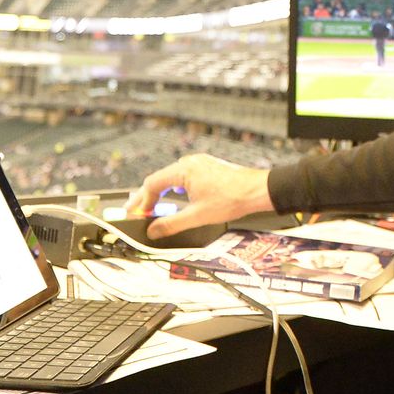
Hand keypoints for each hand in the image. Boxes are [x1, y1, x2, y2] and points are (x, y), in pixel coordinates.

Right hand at [126, 154, 273, 239]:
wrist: (257, 190)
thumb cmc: (233, 199)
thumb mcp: (197, 216)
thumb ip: (171, 224)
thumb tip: (153, 230)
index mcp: (184, 170)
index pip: (152, 184)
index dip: (142, 202)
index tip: (137, 215)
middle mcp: (189, 162)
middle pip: (159, 179)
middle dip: (147, 197)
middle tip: (136, 211)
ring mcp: (199, 163)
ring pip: (171, 178)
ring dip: (161, 193)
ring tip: (152, 208)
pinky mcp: (207, 167)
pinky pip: (183, 177)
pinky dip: (174, 189)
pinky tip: (175, 199)